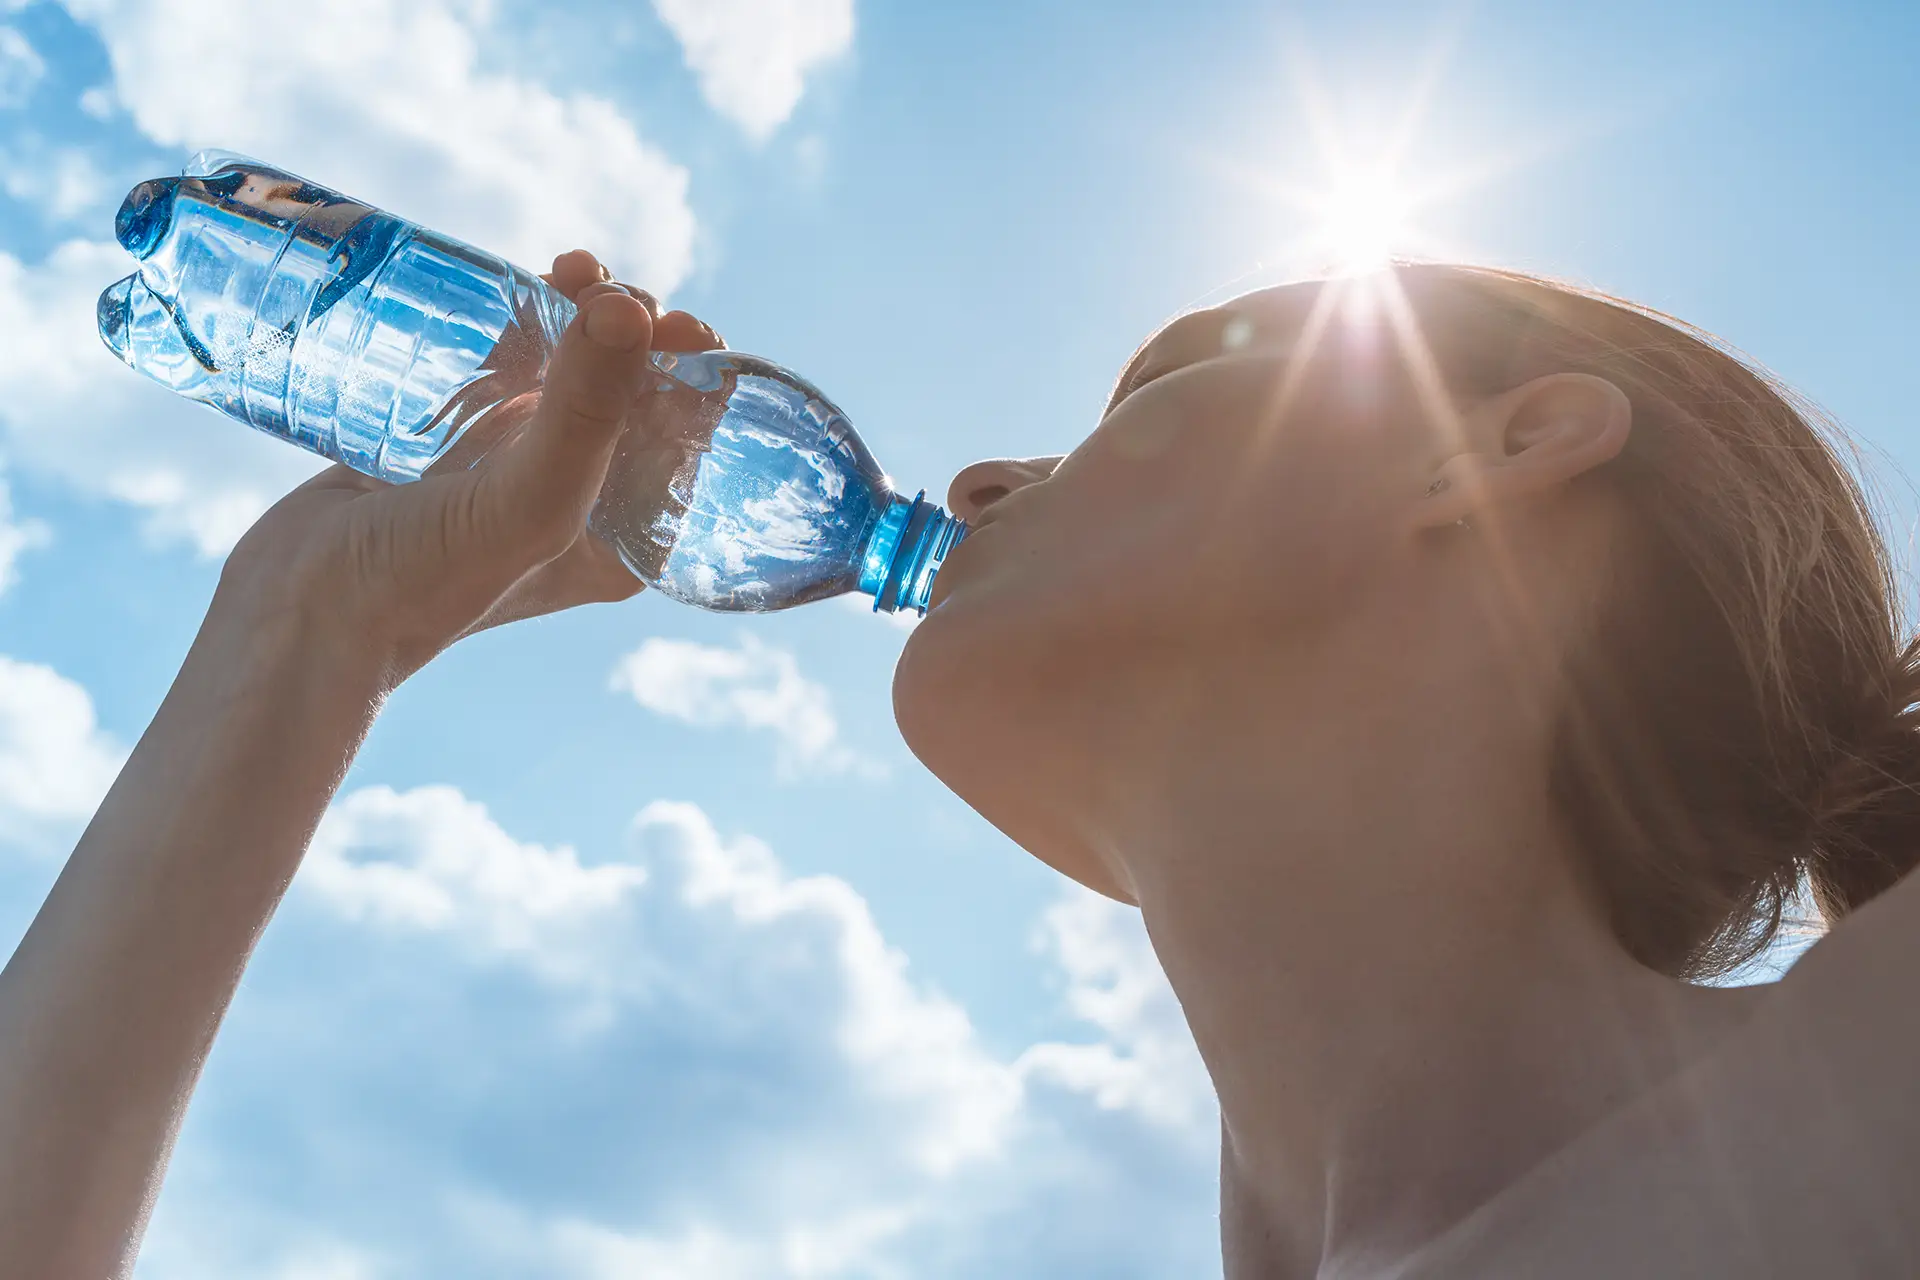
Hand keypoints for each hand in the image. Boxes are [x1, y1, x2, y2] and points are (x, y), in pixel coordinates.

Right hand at [214, 249, 723, 691]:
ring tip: (565, 268)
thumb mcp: (529, 501)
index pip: (689, 436)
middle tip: (596, 283)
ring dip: (579, 312)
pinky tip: (515, 285)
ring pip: (568, 369)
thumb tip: (635, 307)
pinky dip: (517, 323)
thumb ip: (587, 412)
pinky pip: (504, 368)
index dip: (691, 368)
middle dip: (631, 325)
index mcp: (625, 534)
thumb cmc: (423, 584)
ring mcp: (514, 468)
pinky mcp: (454, 441)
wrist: (297, 617)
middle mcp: (580, 501)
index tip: (666, 318)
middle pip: (632, 391)